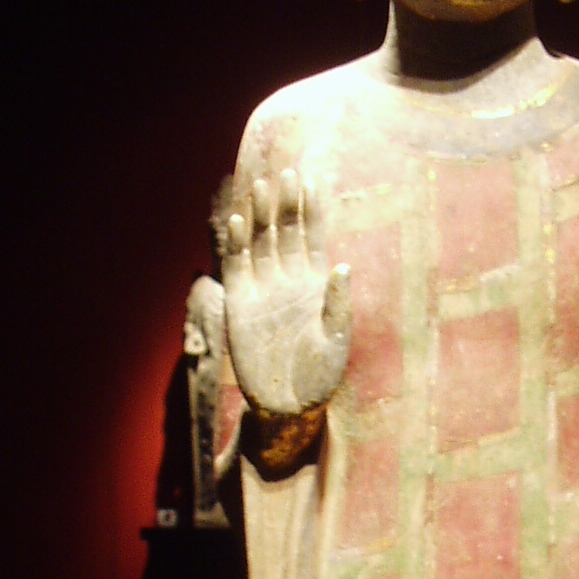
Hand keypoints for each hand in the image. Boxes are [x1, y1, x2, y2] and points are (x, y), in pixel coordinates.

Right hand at [222, 170, 351, 416]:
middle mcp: (289, 280)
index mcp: (317, 284)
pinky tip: (237, 221)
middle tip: (286, 173)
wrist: (289, 406)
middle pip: (286, 232)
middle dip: (287, 204)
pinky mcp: (240, 304)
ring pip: (261, 242)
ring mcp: (263, 289)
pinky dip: (236, 245)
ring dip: (260, 216)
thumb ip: (337, 306)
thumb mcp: (336, 342)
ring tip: (260, 186)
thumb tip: (342, 267)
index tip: (313, 181)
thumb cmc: (320, 376)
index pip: (315, 238)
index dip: (313, 210)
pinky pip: (237, 267)